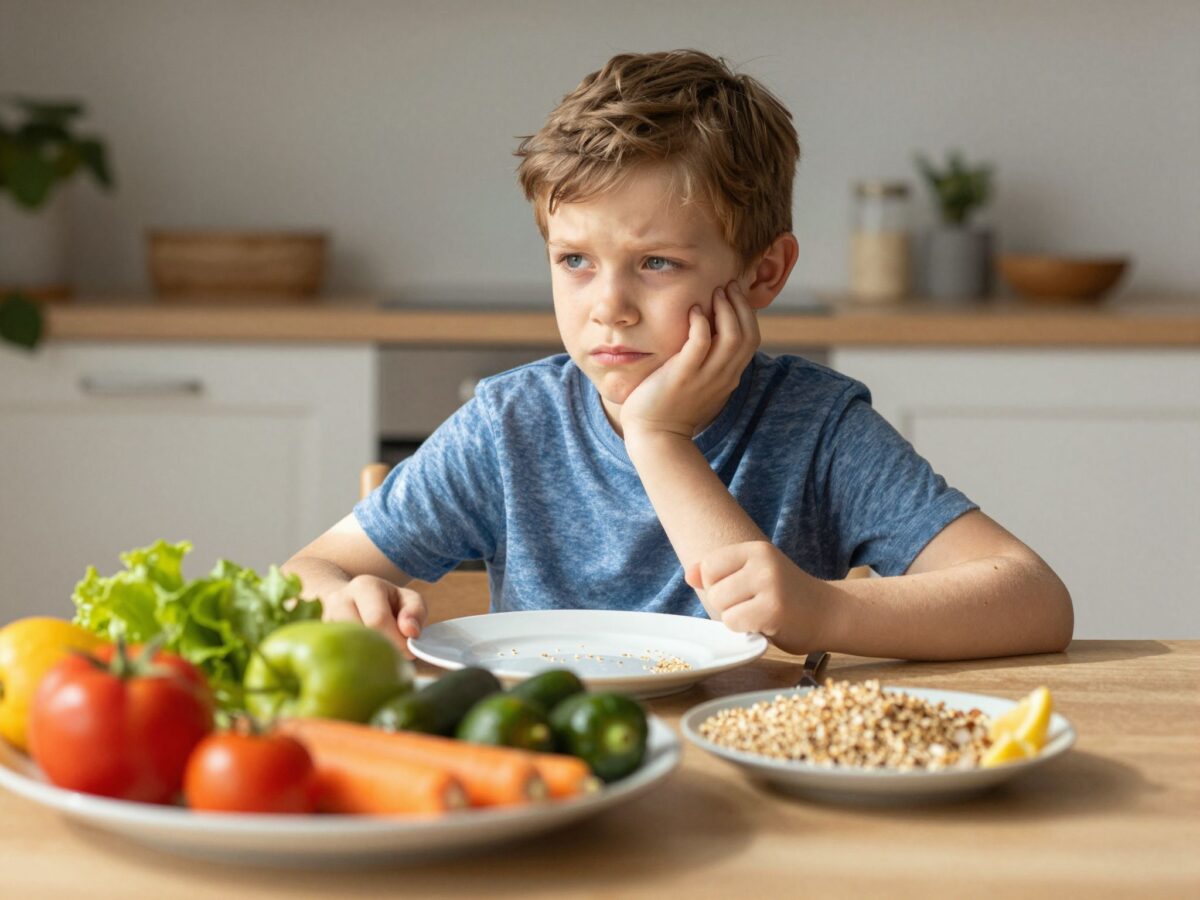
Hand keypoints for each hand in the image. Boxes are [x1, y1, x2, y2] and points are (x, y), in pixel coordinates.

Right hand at [321, 575, 426, 658]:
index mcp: (365, 586)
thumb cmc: (386, 602)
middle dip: (380, 650)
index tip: (407, 650)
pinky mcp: (316, 636)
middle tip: (392, 655)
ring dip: (365, 658)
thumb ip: (415, 612)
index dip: (396, 641)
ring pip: (344, 648)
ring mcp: (324, 619)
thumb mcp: (407, 599)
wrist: (351, 598)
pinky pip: (334, 655)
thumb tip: (410, 632)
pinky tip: (362, 660)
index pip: (377, 620)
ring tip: (377, 655)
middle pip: (358, 635)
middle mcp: (339, 599)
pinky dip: (351, 662)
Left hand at [620, 279, 760, 438]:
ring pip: (731, 337)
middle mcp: (723, 376)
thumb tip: (706, 334)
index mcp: (729, 377)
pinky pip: (701, 343)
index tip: (734, 294)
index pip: (751, 340)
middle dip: (741, 306)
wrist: (654, 435)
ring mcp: (705, 377)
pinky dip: (701, 322)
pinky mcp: (683, 375)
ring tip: (716, 292)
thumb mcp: (699, 383)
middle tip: (728, 285)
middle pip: (748, 335)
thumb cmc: (670, 406)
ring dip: (726, 309)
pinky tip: (694, 310)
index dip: (747, 314)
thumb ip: (707, 362)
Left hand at [685, 541, 828, 653]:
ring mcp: (770, 584)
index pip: (708, 566)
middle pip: (712, 589)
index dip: (716, 585)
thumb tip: (689, 575)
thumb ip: (721, 573)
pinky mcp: (773, 609)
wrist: (830, 613)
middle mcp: (763, 562)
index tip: (740, 592)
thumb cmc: (786, 596)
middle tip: (754, 606)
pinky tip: (766, 625)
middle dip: (726, 606)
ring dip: (735, 619)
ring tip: (759, 615)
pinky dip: (744, 630)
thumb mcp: (754, 574)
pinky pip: (734, 622)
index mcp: (755, 549)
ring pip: (721, 607)